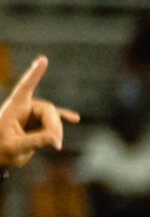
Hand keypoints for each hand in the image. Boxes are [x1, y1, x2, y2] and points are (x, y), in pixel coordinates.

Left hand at [0, 54, 72, 168]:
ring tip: (56, 147)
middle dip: (54, 126)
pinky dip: (64, 118)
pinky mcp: (39, 122)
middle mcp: (24, 107)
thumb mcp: (15, 148)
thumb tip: (57, 140)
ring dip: (57, 130)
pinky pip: (56, 118)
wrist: (1, 157)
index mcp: (13, 108)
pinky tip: (75, 119)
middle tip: (56, 145)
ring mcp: (33, 114)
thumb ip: (35, 142)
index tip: (43, 60)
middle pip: (48, 109)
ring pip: (54, 117)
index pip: (25, 88)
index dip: (34, 74)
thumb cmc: (2, 150)